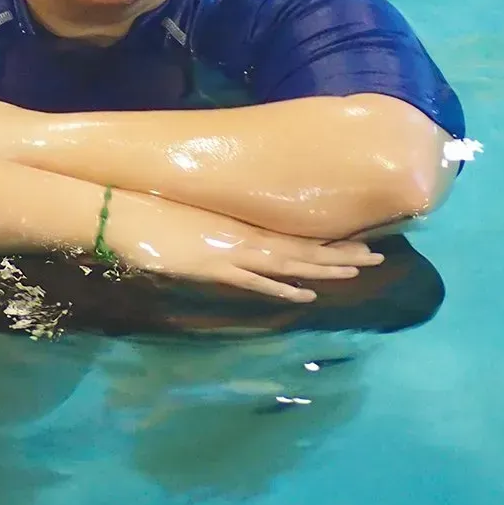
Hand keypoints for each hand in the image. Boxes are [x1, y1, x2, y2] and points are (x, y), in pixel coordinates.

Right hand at [105, 192, 383, 302]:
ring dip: (324, 266)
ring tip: (358, 269)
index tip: (358, 240)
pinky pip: (255, 279)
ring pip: (288, 261)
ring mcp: (232, 251)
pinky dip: (282, 285)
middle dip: (340, 252)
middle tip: (378, 255)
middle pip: (302, 247)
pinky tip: (307, 292)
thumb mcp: (196, 224)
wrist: (125, 212)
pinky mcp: (215, 265)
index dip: (328, 240)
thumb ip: (219, 232)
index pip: (294, 234)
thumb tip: (235, 238)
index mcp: (242, 225)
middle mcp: (245, 236)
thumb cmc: (155, 215)